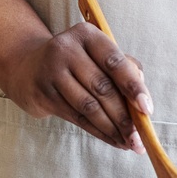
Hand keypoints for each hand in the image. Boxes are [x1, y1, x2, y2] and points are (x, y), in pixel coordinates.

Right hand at [0, 18, 151, 149]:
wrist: (29, 68)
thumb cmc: (77, 62)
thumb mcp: (99, 55)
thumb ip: (125, 70)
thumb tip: (142, 102)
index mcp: (86, 34)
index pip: (114, 61)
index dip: (133, 86)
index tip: (147, 109)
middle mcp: (65, 49)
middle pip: (102, 88)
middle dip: (124, 116)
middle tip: (140, 137)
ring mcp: (51, 72)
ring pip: (89, 106)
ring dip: (112, 128)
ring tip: (129, 142)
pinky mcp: (43, 94)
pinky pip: (77, 118)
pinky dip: (98, 132)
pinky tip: (113, 139)